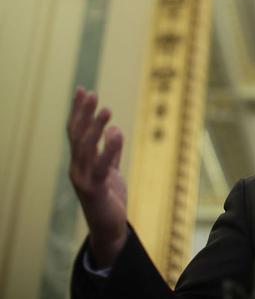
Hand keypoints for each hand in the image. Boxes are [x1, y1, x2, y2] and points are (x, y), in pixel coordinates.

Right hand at [67, 86, 127, 267]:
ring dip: (95, 127)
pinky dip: (108, 148)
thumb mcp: (110, 172)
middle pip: (77, 136)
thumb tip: (113, 130)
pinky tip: (116, 133)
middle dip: (84, 113)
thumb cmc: (109, 199)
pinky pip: (102, 165)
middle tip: (92, 93)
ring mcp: (83, 179)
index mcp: (80, 162)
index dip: (78, 110)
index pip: (75, 131)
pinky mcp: (95, 189)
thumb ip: (110, 152)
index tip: (83, 90)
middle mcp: (76, 168)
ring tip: (106, 109)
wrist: (109, 228)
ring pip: (86, 148)